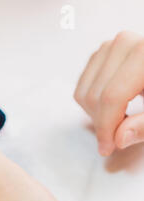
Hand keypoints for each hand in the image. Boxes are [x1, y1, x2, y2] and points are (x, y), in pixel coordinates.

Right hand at [74, 31, 143, 155]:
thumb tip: (119, 138)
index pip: (112, 96)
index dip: (107, 127)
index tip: (108, 148)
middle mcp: (125, 43)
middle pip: (96, 96)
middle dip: (102, 123)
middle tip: (118, 137)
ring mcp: (111, 46)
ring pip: (84, 92)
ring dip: (96, 114)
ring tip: (119, 121)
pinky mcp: (103, 52)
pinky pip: (83, 85)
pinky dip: (93, 102)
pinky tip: (114, 108)